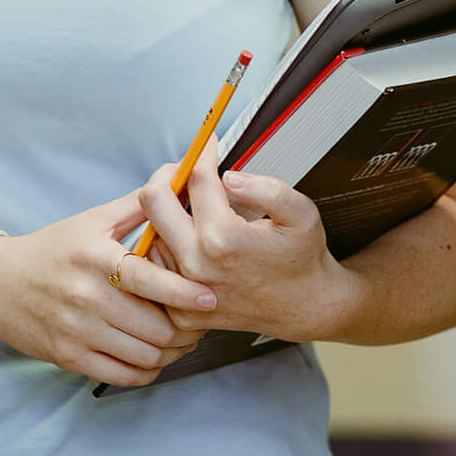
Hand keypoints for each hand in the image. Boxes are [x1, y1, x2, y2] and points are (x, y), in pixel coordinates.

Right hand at [0, 192, 218, 386]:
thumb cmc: (51, 249)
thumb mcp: (92, 220)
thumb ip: (138, 206)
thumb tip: (178, 178)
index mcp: (94, 256)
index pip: (146, 280)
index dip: (183, 292)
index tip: (209, 297)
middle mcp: (84, 295)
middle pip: (153, 326)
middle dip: (185, 328)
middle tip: (199, 320)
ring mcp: (75, 330)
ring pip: (143, 355)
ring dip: (171, 352)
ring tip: (182, 339)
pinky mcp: (68, 357)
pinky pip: (123, 375)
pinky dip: (147, 371)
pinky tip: (154, 357)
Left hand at [136, 134, 361, 344]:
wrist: (305, 308)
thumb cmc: (303, 260)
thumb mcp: (301, 215)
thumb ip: (267, 189)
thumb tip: (230, 176)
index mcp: (224, 239)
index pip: (197, 179)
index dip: (203, 152)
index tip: (208, 144)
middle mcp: (197, 265)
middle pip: (153, 200)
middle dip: (169, 174)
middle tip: (187, 169)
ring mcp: (184, 292)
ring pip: (150, 231)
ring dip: (167, 212)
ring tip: (194, 207)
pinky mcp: (179, 311)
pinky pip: (156, 265)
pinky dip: (167, 244)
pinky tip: (191, 238)